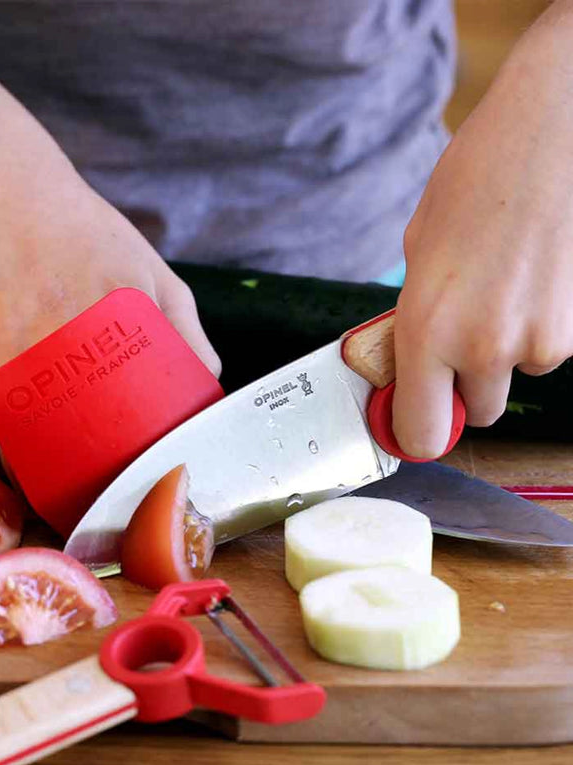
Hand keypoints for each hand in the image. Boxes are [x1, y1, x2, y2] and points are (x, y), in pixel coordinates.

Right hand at [0, 135, 219, 466]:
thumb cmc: (83, 231)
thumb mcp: (152, 268)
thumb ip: (187, 327)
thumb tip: (208, 388)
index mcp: (115, 328)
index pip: (131, 433)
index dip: (134, 474)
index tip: (139, 489)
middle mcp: (57, 344)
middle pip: (70, 455)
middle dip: (81, 492)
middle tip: (93, 504)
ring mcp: (2, 353)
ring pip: (16, 456)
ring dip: (32, 486)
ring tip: (49, 495)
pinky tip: (1, 471)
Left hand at [392, 6, 572, 457]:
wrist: (552, 133)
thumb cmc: (476, 181)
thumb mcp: (417, 254)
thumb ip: (412, 323)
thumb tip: (409, 367)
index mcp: (427, 330)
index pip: (420, 433)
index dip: (415, 431)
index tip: (412, 420)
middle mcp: (484, 347)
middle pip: (477, 412)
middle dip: (465, 386)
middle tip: (460, 339)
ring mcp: (539, 341)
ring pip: (515, 376)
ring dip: (505, 351)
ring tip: (503, 288)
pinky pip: (546, 348)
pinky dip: (537, 327)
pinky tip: (533, 280)